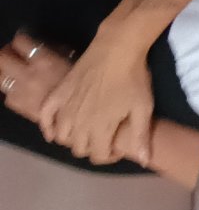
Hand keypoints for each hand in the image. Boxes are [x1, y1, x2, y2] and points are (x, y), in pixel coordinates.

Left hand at [1, 34, 73, 126]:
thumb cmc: (83, 89)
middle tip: (13, 54)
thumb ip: (59, 54)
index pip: (21, 41)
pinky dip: (12, 91)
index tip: (24, 40)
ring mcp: (20, 91)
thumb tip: (49, 48)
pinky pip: (8, 95)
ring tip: (12, 72)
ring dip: (4, 72)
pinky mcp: (18, 106)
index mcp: (44, 61)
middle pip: (2, 58)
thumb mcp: (75, 66)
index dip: (20, 39)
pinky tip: (20, 91)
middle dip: (6, 53)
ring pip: (0, 77)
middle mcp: (27, 74)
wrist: (79, 118)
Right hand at [37, 26, 154, 165]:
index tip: (117, 147)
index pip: (98, 156)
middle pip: (79, 148)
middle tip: (103, 138)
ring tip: (86, 132)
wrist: (117, 48)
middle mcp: (79, 123)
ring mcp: (65, 108)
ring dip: (73, 139)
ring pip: (62, 137)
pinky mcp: (58, 94)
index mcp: (101, 128)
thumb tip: (143, 161)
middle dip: (92, 148)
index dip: (109, 156)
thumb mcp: (143, 108)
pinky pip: (45, 117)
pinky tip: (54, 130)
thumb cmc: (134, 79)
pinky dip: (48, 127)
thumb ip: (141, 136)